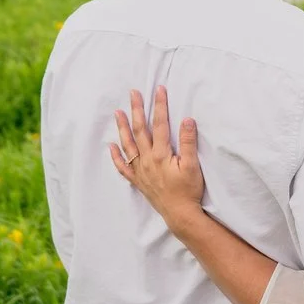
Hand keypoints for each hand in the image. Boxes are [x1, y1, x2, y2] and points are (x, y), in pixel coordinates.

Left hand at [108, 87, 205, 224]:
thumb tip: (187, 120)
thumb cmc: (188, 190)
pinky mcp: (138, 181)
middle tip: (133, 93)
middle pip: (140, 130)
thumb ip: (189, 142)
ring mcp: (140, 170)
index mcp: (161, 154)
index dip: (160, 106)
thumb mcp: (192, 166)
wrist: (179, 214)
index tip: (159, 89)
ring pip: (128, 145)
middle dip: (137, 110)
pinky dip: (116, 156)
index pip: (159, 124)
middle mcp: (147, 160)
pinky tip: (111, 147)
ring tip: (117, 112)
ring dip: (122, 127)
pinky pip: (123, 167)